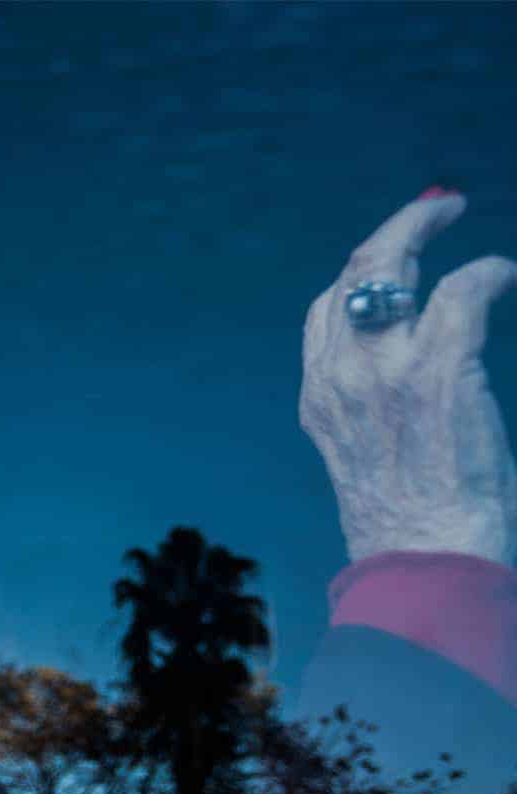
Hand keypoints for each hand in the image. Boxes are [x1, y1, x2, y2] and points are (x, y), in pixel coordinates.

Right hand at [300, 191, 516, 565]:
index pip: (327, 311)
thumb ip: (370, 406)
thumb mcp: (363, 456)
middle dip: (393, 231)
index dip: (360, 273)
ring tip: (454, 213)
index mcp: (321, 396)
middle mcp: (340, 374)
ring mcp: (383, 370)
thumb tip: (406, 376)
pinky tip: (504, 274)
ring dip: (423, 228)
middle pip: (353, 274)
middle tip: (433, 210)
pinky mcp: (436, 370)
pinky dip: (486, 273)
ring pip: (389, 266)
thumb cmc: (408, 521)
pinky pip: (460, 292)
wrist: (424, 557)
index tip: (392, 257)